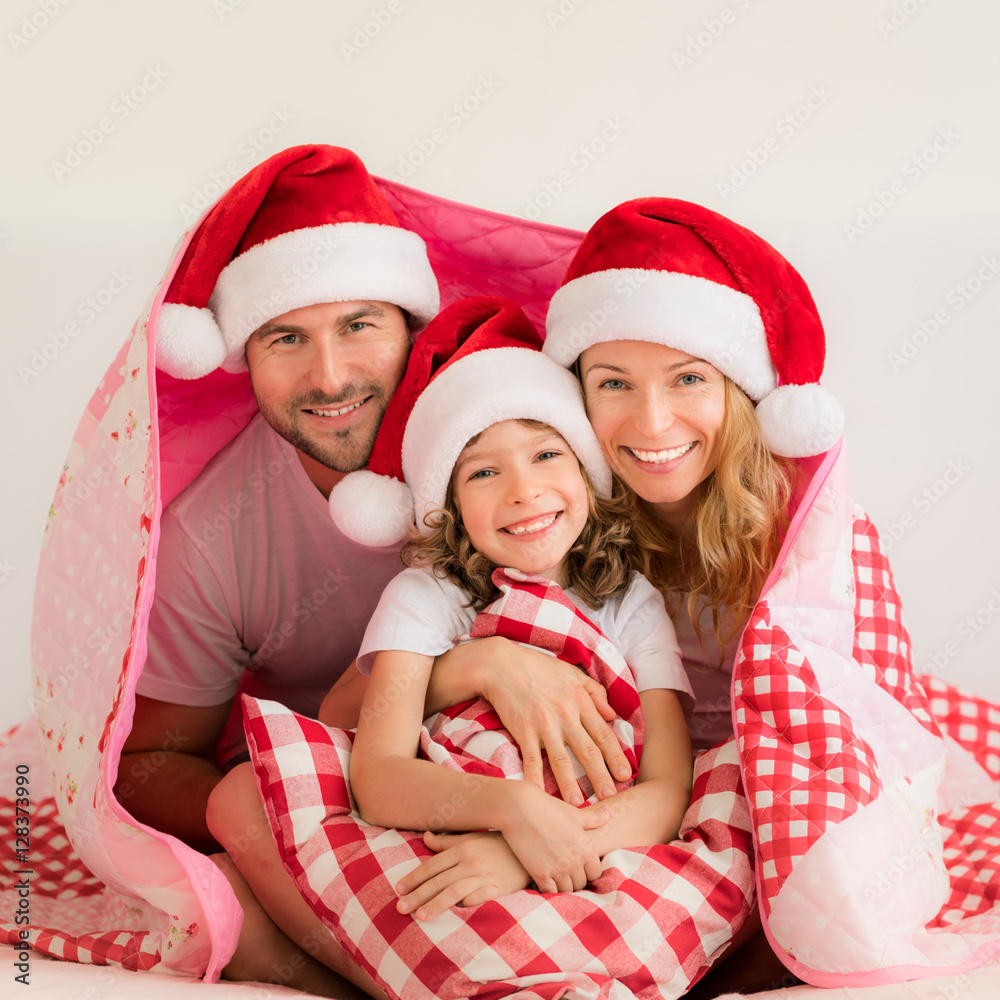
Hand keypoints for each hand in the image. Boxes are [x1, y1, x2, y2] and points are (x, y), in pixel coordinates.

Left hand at [396, 831, 530, 920]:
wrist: (531, 849)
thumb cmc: (498, 844)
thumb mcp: (472, 838)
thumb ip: (448, 841)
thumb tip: (425, 838)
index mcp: (462, 847)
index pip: (432, 865)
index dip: (414, 877)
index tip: (398, 889)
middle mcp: (471, 860)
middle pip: (439, 880)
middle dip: (418, 895)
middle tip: (400, 908)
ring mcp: (484, 875)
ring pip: (454, 891)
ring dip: (435, 904)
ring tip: (420, 917)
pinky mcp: (498, 888)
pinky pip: (477, 900)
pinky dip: (464, 907)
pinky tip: (452, 916)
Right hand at [476, 638, 631, 803]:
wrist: (502, 665)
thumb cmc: (538, 667)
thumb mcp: (572, 673)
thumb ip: (595, 693)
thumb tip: (613, 715)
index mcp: (580, 702)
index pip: (603, 734)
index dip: (615, 756)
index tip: (625, 774)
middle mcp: (566, 716)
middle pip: (588, 752)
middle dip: (601, 777)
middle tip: (611, 798)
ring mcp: (544, 725)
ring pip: (562, 761)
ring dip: (571, 785)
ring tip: (579, 806)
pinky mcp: (523, 731)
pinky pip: (531, 760)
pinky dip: (535, 779)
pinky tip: (540, 795)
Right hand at [499, 783, 607, 892]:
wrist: (519, 808)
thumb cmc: (548, 807)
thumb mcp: (574, 813)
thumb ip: (594, 818)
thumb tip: (610, 811)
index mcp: (586, 848)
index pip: (596, 873)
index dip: (588, 870)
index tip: (579, 867)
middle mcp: (575, 861)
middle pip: (582, 884)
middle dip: (575, 879)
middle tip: (566, 872)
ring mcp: (558, 869)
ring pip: (567, 890)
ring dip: (563, 885)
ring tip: (556, 877)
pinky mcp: (540, 874)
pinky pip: (551, 893)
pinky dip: (549, 890)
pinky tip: (545, 880)